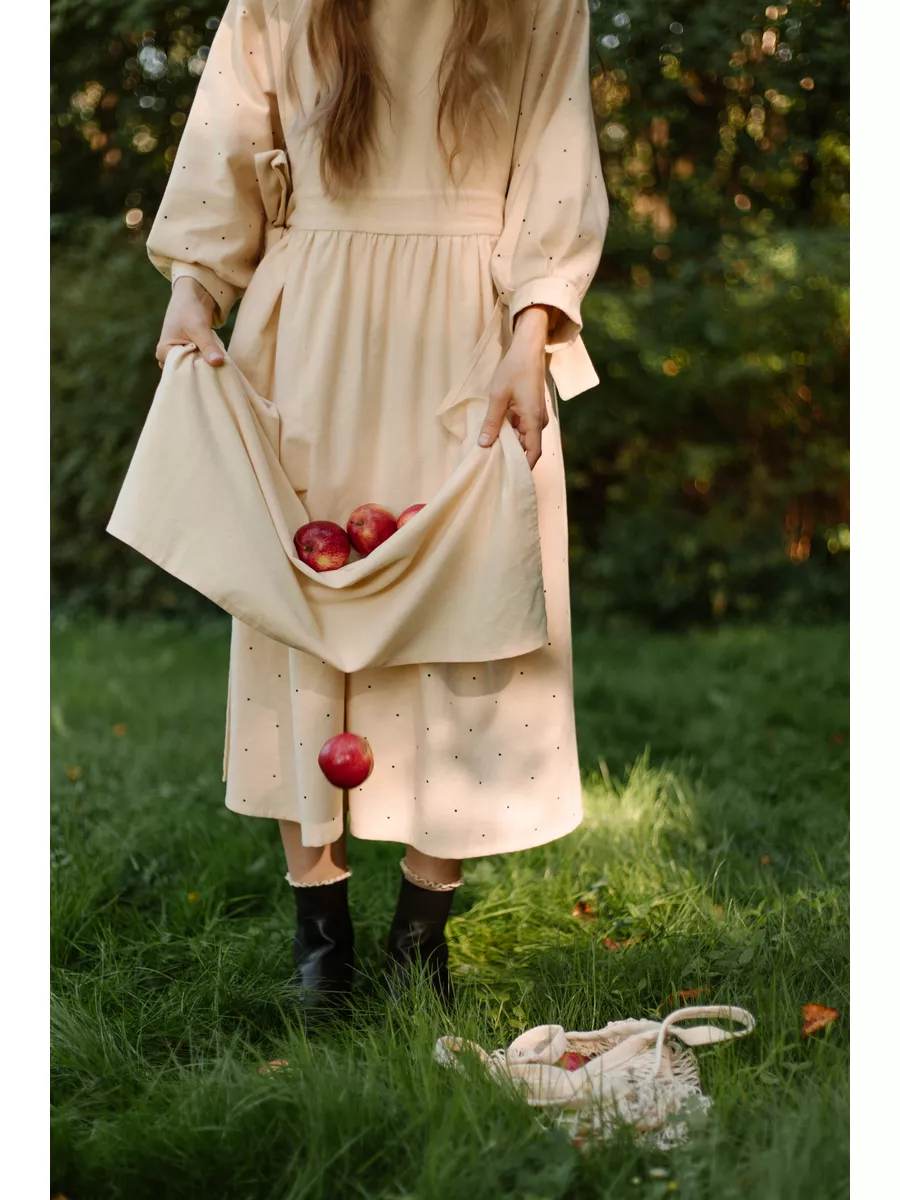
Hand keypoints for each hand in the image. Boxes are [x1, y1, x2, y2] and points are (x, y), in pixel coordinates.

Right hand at [155, 275, 224, 367]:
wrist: (194, 294)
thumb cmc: (190, 308)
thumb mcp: (199, 328)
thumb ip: (208, 346)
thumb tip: (217, 362)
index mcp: (163, 351)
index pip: (178, 371)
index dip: (194, 373)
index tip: (210, 374)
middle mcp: (168, 355)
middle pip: (186, 371)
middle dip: (200, 371)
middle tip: (217, 373)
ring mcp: (179, 354)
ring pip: (193, 367)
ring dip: (205, 366)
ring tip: (218, 368)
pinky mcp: (189, 351)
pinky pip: (198, 362)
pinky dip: (207, 361)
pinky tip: (217, 363)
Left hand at [478, 305, 551, 469]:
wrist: (527, 349)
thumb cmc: (514, 369)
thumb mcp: (498, 396)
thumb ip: (492, 422)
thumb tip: (484, 445)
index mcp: (534, 420)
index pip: (533, 453)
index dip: (523, 468)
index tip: (510, 478)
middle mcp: (539, 421)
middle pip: (528, 448)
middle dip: (513, 458)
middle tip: (493, 467)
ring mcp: (536, 416)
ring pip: (524, 439)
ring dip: (510, 446)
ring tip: (491, 454)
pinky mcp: (531, 410)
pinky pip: (523, 429)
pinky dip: (511, 435)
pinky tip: (495, 436)